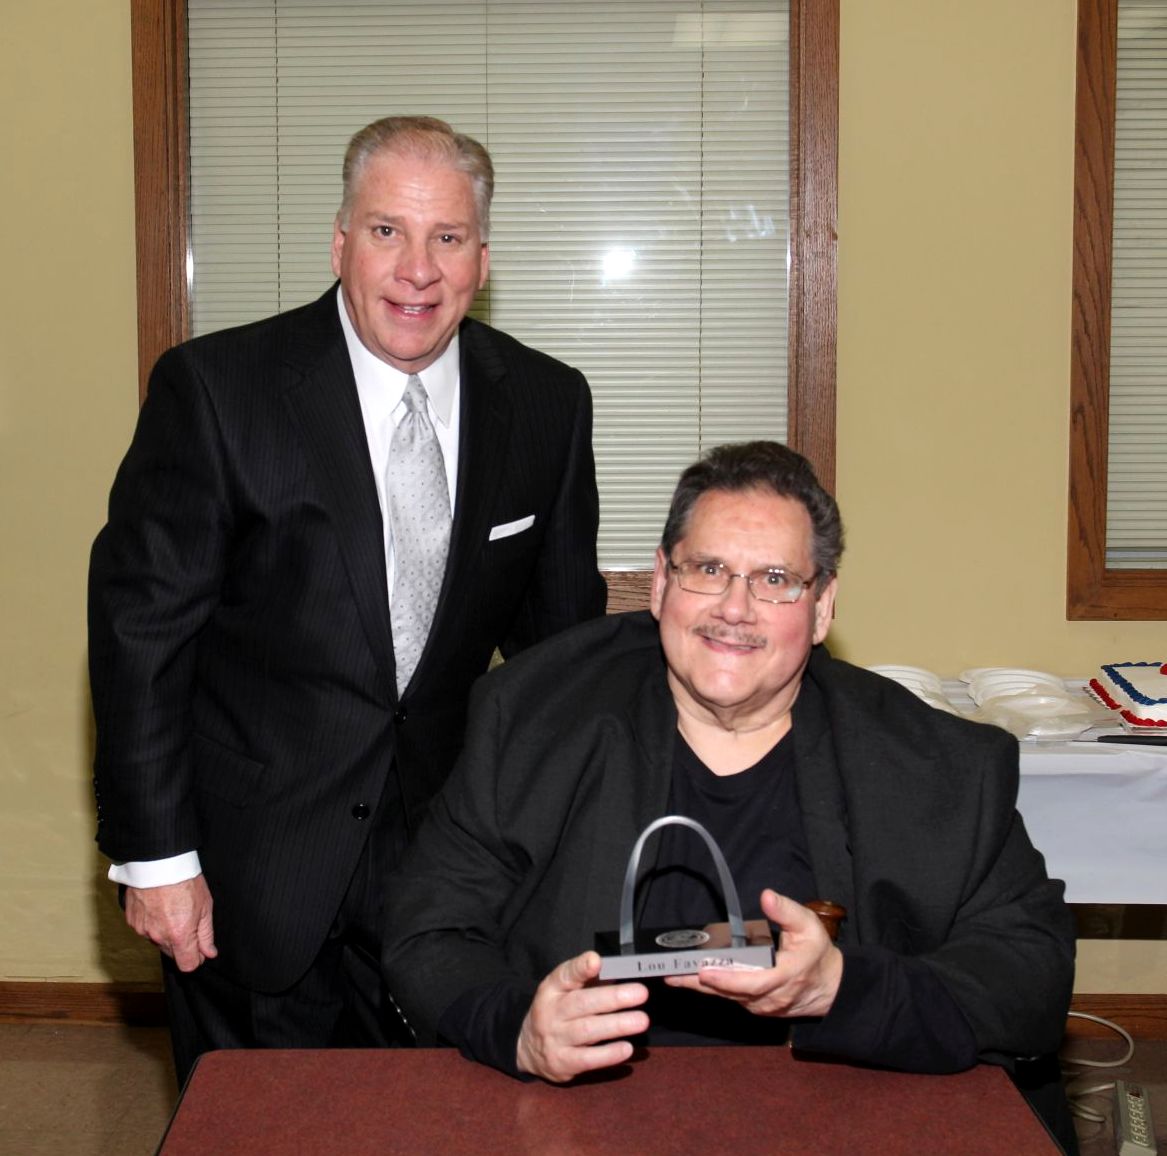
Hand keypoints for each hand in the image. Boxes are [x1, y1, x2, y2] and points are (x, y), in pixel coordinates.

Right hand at [124, 875, 217, 971]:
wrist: (158, 862)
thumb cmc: (185, 880)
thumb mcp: (205, 906)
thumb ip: (206, 934)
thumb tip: (209, 953)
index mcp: (180, 935)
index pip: (187, 965)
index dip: (196, 959)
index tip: (200, 950)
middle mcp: (159, 937)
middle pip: (172, 954)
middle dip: (182, 944)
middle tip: (189, 922)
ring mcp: (142, 930)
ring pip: (158, 941)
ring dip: (167, 933)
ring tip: (173, 910)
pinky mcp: (132, 921)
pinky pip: (145, 930)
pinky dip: (153, 923)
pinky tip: (159, 907)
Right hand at [516, 951, 648, 1082]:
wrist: (528, 1047)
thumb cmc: (557, 1011)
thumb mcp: (564, 989)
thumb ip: (588, 979)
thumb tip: (620, 970)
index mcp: (552, 989)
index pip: (565, 975)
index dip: (580, 967)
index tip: (596, 961)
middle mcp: (551, 1012)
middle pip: (582, 1003)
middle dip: (613, 998)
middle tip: (641, 993)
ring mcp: (555, 1039)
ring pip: (587, 1031)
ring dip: (617, 1025)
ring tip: (641, 1020)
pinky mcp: (562, 1063)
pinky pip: (587, 1059)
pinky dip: (609, 1055)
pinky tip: (627, 1048)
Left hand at [663, 889, 841, 1018]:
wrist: (831, 986)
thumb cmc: (816, 953)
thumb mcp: (808, 925)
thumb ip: (786, 910)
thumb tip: (766, 896)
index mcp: (785, 976)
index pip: (752, 983)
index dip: (727, 979)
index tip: (704, 971)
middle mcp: (772, 996)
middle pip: (731, 992)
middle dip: (700, 984)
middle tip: (672, 974)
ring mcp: (764, 1005)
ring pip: (728, 997)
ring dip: (701, 987)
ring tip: (673, 975)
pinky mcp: (758, 1007)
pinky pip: (732, 998)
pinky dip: (712, 989)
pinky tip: (692, 979)